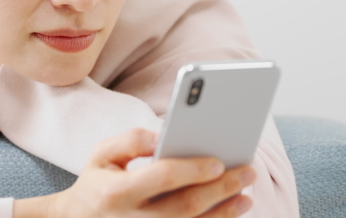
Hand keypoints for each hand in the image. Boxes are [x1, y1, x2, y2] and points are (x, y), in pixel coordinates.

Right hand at [16, 129, 255, 217]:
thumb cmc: (98, 180)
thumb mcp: (102, 153)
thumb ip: (130, 140)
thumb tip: (162, 136)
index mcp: (116, 192)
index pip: (161, 179)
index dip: (191, 169)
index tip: (218, 161)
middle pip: (185, 206)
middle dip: (220, 189)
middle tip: (247, 171)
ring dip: (225, 211)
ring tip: (247, 192)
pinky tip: (233, 208)